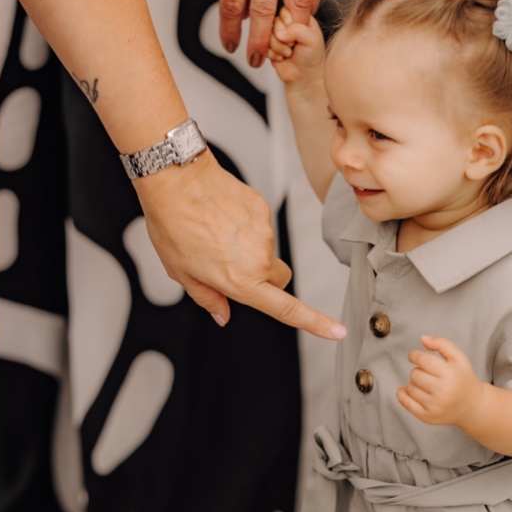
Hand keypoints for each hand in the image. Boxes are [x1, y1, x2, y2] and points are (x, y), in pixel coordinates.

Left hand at [135, 152, 344, 337]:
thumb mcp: (182, 274)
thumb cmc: (173, 226)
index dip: (314, 322)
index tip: (337, 331)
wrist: (177, 181)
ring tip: (215, 235)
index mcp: (240, 281)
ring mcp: (264, 232)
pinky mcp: (264, 210)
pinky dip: (245, 227)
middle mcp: (258, 259)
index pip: (285, 308)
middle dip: (264, 280)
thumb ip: (208, 298)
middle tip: (231, 268)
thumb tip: (223, 315)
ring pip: (266, 252)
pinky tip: (221, 217)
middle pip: (280, 279)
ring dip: (248, 249)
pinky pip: (261, 227)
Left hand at [215, 0, 323, 67]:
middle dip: (258, 42)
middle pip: (263, 12)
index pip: (232, 4)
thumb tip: (239, 8)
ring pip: (294, 3)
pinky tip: (302, 18)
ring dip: (288, 30)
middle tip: (256, 60)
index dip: (229, 31)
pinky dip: (308, 6)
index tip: (230, 45)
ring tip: (283, 46)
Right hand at [267, 7, 324, 86]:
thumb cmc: (312, 58)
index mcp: (301, 16)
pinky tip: (281, 57)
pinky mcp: (268, 45)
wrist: (304, 77)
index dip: (288, 23)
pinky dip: (271, 54)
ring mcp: (277, 34)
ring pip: (266, 34)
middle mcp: (288, 23)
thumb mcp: (312, 40)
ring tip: (288, 53)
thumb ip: (298, 30)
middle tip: (293, 45)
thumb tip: (280, 32)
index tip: (296, 34)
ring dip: (277, 47)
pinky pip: (261, 45)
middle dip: (282, 38)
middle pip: (273, 21)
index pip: (286, 10)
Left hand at [397, 335, 484, 425]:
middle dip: (418, 370)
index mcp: (451, 374)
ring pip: (410, 387)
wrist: (472, 406)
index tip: (414, 356)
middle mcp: (443, 391)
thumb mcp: (459, 358)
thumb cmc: (463, 379)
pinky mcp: (427, 416)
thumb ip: (442, 343)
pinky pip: (405, 402)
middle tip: (428, 374)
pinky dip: (402, 394)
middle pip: (415, 374)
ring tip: (427, 384)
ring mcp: (435, 406)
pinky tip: (407, 390)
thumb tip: (422, 338)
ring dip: (414, 383)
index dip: (414, 355)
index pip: (422, 360)